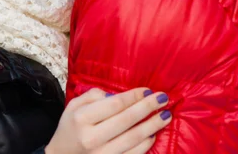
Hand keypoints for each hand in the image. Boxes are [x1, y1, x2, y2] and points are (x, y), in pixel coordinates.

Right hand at [45, 87, 171, 153]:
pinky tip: (153, 133)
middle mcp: (92, 137)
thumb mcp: (74, 105)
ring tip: (166, 115)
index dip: (133, 96)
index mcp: (82, 118)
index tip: (147, 90)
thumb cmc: (71, 126)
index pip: (114, 104)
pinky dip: (146, 143)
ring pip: (134, 138)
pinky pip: (134, 153)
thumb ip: (93, 95)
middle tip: (163, 98)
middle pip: (127, 119)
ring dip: (153, 125)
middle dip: (148, 107)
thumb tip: (118, 95)